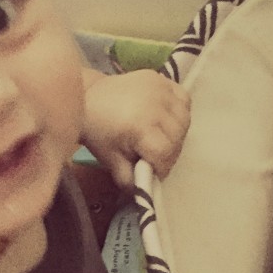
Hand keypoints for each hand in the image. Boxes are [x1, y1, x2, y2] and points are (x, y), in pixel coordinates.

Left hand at [81, 70, 190, 188]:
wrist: (88, 97)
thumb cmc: (98, 131)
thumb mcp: (111, 160)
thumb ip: (129, 179)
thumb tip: (143, 194)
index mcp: (141, 126)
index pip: (165, 154)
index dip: (160, 167)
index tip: (151, 170)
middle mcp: (155, 105)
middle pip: (177, 139)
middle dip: (168, 153)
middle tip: (154, 156)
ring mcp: (160, 88)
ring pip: (184, 120)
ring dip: (176, 134)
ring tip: (160, 138)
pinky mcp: (161, 78)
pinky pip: (183, 100)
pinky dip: (179, 112)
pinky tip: (165, 118)